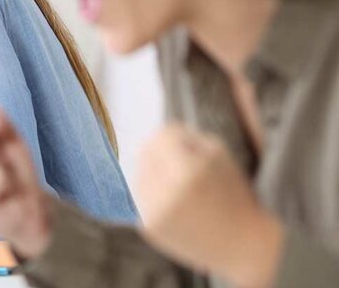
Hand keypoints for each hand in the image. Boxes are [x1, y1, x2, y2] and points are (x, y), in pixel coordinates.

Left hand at [135, 124, 282, 287]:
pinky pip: (139, 196)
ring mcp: (154, 213)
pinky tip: (174, 203)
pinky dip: (152, 195)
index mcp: (188, 173)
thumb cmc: (232, 194)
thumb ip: (185, 137)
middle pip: (144, 153)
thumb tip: (155, 134)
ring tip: (179, 187)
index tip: (186, 147)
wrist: (241, 246)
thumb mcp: (218, 155)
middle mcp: (167, 194)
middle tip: (182, 167)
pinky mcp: (148, 228)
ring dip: (154, 174)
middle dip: (161, 154)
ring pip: (138, 174)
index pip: (161, 137)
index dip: (173, 138)